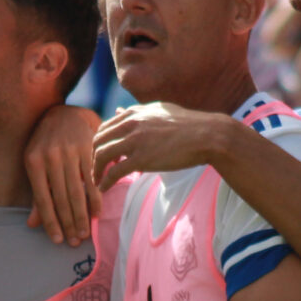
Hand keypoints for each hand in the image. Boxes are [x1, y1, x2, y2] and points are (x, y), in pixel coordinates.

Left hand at [24, 104, 103, 244]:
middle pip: (60, 198)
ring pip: (76, 191)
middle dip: (68, 223)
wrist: (65, 114)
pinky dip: (94, 198)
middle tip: (74, 242)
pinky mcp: (87, 149)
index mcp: (33, 162)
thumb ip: (37, 195)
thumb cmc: (46, 144)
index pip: (42, 199)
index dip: (50, 222)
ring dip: (82, 216)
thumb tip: (32, 224)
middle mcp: (50, 157)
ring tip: (85, 233)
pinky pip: (91, 179)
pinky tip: (96, 213)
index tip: (57, 240)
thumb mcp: (36, 165)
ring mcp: (69, 153)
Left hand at [93, 103, 233, 186]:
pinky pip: (115, 172)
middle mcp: (131, 123)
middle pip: (98, 140)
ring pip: (102, 156)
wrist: (207, 135)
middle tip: (96, 170)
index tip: (101, 155)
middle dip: (93, 157)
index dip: (99, 143)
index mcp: (135, 112)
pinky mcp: (142, 158)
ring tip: (98, 182)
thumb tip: (118, 110)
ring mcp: (135, 140)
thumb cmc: (189, 125)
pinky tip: (104, 189)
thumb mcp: (159, 111)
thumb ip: (137, 113)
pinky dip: (105, 182)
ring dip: (96, 171)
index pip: (105, 127)